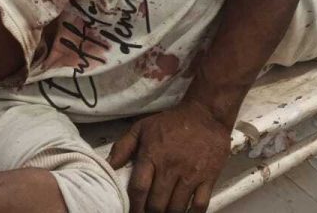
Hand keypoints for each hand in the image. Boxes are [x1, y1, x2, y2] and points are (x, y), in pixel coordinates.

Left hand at [107, 101, 230, 212]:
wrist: (206, 114)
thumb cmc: (172, 122)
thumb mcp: (142, 128)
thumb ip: (122, 147)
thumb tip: (107, 166)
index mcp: (152, 155)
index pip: (139, 189)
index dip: (133, 206)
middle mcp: (171, 167)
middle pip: (156, 204)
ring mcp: (191, 174)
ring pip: (176, 208)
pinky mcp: (209, 178)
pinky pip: (200, 205)